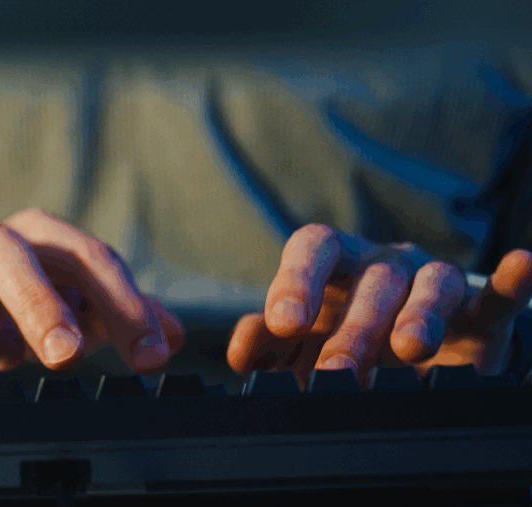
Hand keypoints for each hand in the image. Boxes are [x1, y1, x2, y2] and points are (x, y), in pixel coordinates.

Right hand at [0, 209, 185, 383]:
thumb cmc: (11, 311)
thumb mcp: (73, 312)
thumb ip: (120, 318)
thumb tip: (173, 336)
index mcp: (40, 238)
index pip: (89, 258)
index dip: (124, 305)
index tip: (151, 355)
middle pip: (13, 253)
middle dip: (40, 303)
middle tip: (66, 356)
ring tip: (5, 360)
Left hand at [227, 224, 531, 386]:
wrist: (406, 357)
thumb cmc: (342, 339)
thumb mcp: (299, 345)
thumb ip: (267, 345)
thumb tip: (243, 349)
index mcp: (333, 265)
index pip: (312, 248)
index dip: (297, 280)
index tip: (285, 322)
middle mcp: (382, 266)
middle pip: (372, 279)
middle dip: (354, 326)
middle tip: (337, 371)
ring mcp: (430, 282)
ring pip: (429, 285)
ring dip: (419, 316)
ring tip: (411, 349)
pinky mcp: (477, 312)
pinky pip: (494, 292)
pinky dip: (510, 282)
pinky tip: (523, 266)